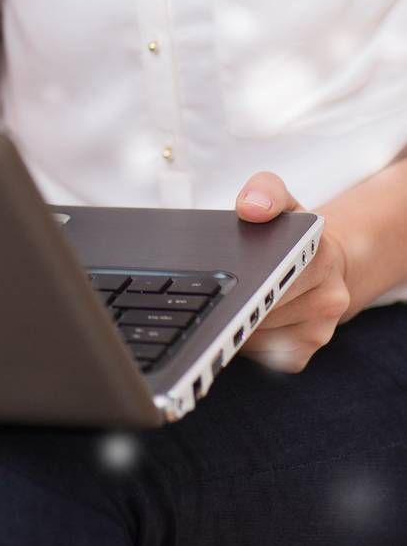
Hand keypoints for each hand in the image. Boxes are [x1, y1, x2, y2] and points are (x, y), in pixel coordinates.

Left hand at [235, 170, 351, 373]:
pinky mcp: (303, 354)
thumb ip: (266, 191)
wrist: (321, 264)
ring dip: (235, 320)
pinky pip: (260, 355)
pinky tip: (242, 319)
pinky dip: (243, 339)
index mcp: (322, 257)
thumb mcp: (280, 199)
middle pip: (262, 309)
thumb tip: (250, 208)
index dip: (247, 280)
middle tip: (216, 287)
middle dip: (235, 300)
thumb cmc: (291, 234)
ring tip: (230, 298)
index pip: (275, 275)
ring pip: (257, 335)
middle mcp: (330, 298)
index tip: (227, 281)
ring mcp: (320, 331)